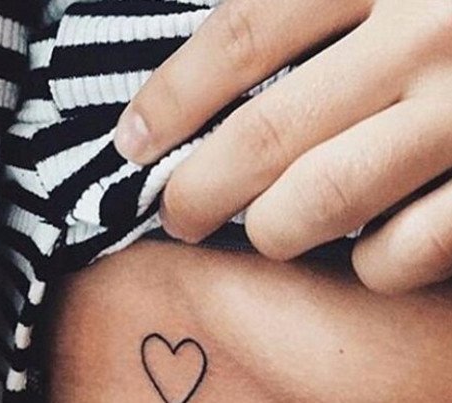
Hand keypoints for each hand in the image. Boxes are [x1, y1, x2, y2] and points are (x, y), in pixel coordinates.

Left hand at [114, 0, 451, 293]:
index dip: (171, 100)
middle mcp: (429, 33)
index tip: (132, 143)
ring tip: (260, 230)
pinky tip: (358, 247)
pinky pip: (406, 250)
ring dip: (272, 229)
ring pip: (325, 199)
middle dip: (198, 191)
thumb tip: (207, 75)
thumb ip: (300, 5)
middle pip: (265, 136)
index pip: (238, 40)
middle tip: (175, 214)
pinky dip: (366, 261)